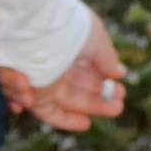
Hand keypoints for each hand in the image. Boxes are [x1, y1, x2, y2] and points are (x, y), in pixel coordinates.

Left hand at [0, 13, 128, 133]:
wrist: (39, 26)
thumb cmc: (69, 28)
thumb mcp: (96, 40)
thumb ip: (107, 58)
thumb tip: (120, 73)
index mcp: (68, 51)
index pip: (86, 73)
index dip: (103, 85)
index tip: (121, 94)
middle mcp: (53, 66)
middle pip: (76, 90)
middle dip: (97, 101)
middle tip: (118, 107)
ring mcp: (40, 79)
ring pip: (63, 102)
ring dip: (83, 111)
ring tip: (102, 115)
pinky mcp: (29, 91)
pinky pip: (45, 111)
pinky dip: (62, 119)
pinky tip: (84, 123)